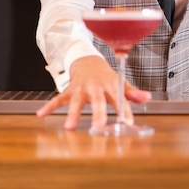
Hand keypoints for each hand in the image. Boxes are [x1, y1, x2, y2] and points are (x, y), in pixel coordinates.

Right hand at [36, 55, 151, 129]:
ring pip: (76, 101)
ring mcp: (81, 88)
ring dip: (72, 114)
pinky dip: (49, 106)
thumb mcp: (121, 82)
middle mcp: (95, 86)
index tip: (128, 122)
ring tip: (69, 127)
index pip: (119, 99)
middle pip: (97, 101)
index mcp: (111, 85)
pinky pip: (58, 99)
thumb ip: (132, 93)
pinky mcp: (69, 90)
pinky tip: (41, 114)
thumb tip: (147, 99)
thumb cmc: (106, 77)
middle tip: (98, 127)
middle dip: (98, 114)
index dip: (124, 110)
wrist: (88, 61)